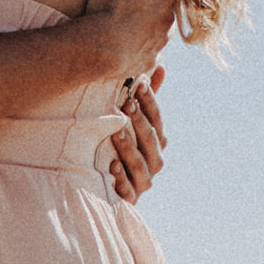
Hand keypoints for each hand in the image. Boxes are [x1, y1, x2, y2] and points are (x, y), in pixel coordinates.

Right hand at [72, 0, 177, 79]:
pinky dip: (141, 45)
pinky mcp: (148, 60)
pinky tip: (128, 43)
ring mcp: (159, 41)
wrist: (100, 48)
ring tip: (131, 18)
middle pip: (165, 1)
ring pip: (158, 26)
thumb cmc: (110, 6)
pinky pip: (148, 50)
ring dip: (149, 21)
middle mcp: (166, 17)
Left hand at [107, 66, 167, 201]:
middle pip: (151, 141)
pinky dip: (121, 179)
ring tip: (115, 133)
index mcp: (156, 142)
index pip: (157, 120)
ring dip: (129, 148)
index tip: (138, 83)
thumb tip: (160, 64)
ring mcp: (142, 181)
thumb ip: (144, 98)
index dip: (150, 102)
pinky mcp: (129, 198)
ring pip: (141, 165)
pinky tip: (112, 167)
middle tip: (126, 103)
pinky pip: (128, 190)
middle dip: (139, 122)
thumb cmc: (118, 147)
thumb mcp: (130, 122)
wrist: (104, 189)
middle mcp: (154, 162)